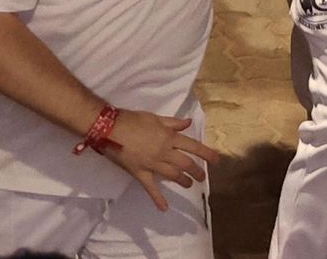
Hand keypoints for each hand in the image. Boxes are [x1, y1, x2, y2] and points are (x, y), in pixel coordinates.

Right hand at [102, 110, 219, 211]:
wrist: (109, 128)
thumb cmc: (132, 119)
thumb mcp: (154, 117)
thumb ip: (172, 123)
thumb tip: (188, 123)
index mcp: (169, 137)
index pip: (193, 146)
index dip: (206, 153)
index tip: (216, 160)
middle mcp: (164, 152)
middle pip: (186, 163)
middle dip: (196, 171)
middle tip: (202, 177)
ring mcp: (153, 164)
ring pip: (173, 175)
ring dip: (183, 180)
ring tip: (188, 184)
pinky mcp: (141, 173)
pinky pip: (151, 188)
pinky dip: (158, 198)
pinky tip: (164, 207)